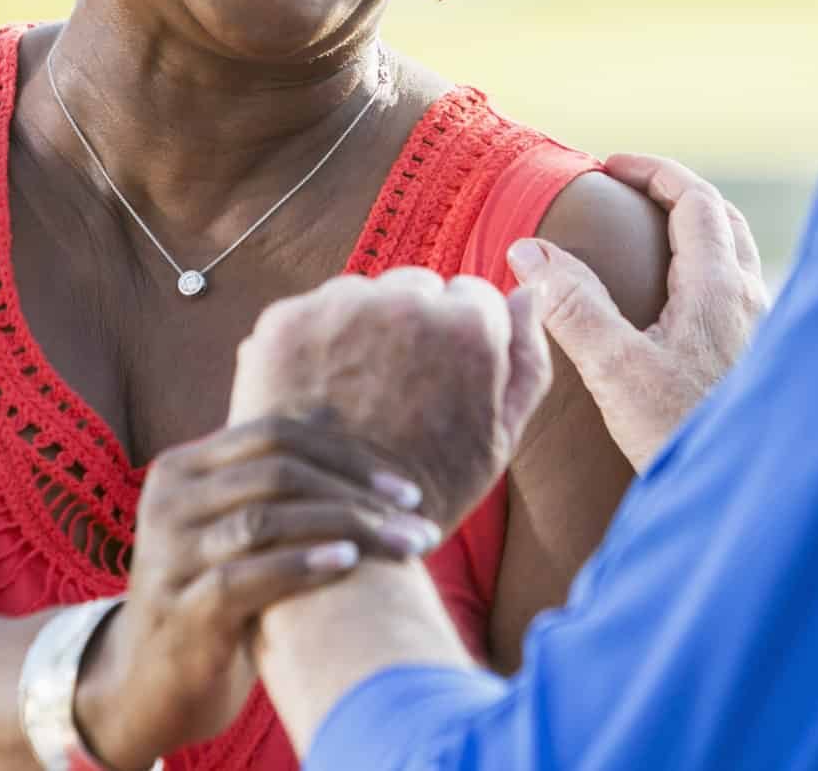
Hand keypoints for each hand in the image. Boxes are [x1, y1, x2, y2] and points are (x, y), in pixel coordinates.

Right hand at [73, 416, 441, 767]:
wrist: (150, 683)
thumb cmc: (215, 596)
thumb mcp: (235, 526)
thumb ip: (272, 476)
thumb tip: (333, 413)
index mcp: (182, 467)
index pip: (275, 434)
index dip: (347, 454)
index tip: (407, 489)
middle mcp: (167, 500)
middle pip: (278, 471)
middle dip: (358, 494)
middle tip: (417, 523)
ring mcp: (167, 555)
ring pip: (266, 518)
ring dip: (346, 528)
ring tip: (402, 547)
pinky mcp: (178, 609)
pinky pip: (244, 576)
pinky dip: (302, 564)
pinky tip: (347, 563)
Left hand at [228, 267, 555, 530]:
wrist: (334, 530)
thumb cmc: (429, 489)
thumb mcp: (501, 436)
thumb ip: (526, 358)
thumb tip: (531, 291)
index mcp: (468, 325)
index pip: (472, 296)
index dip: (459, 343)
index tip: (442, 381)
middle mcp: (405, 300)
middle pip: (416, 288)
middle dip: (412, 324)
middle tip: (398, 389)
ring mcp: (339, 307)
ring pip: (362, 295)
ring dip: (362, 327)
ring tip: (356, 394)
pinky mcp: (286, 321)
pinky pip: (311, 312)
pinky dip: (314, 342)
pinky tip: (319, 391)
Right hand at [505, 153, 767, 470]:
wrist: (750, 495)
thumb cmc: (685, 434)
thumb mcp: (616, 370)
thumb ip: (574, 307)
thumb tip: (529, 250)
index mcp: (719, 287)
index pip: (694, 199)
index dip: (653, 172)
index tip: (611, 166)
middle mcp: (753, 299)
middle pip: (723, 219)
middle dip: (677, 195)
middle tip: (631, 192)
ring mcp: (764, 332)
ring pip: (737, 257)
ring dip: (699, 233)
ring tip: (653, 242)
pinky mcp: (762, 363)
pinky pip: (741, 294)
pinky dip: (710, 273)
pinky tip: (682, 310)